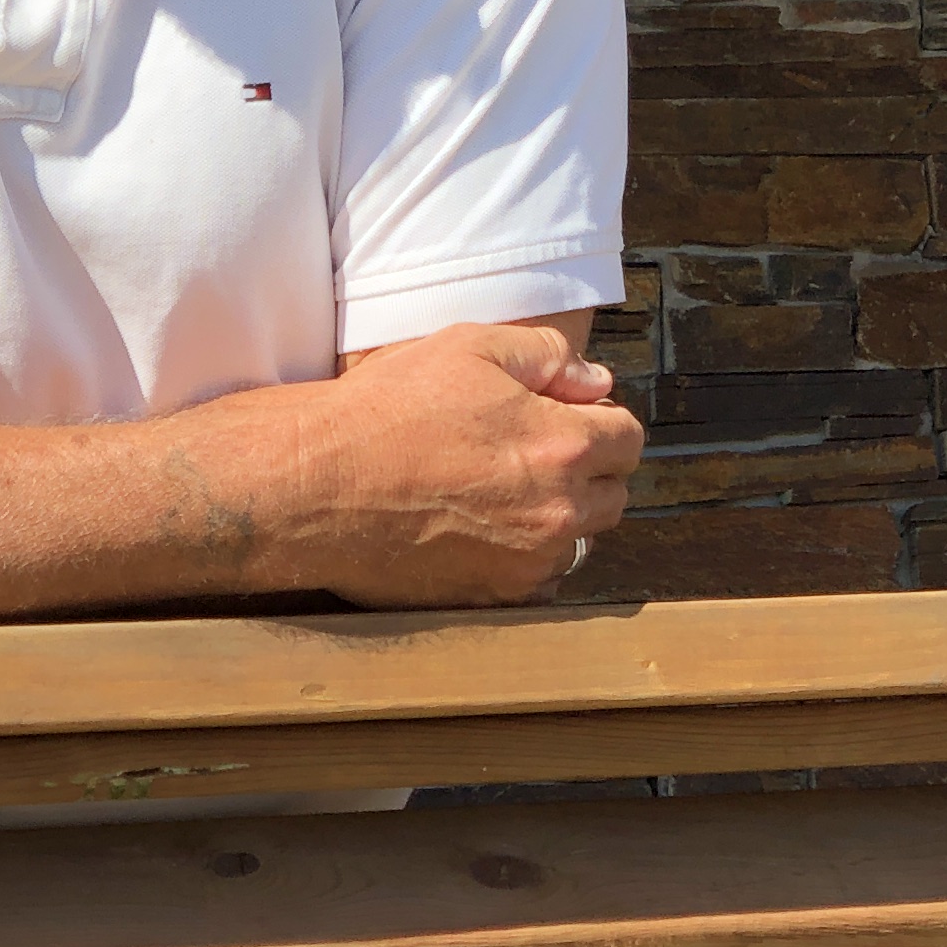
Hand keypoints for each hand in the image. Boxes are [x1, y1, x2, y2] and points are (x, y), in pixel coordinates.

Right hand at [244, 320, 640, 607]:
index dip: (603, 419)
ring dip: (561, 517)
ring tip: (507, 490)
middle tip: (537, 449)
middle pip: (614, 493)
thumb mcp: (469, 348)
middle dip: (589, 468)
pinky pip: (537, 580)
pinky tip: (484, 529)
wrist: (318, 487)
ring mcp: (526, 563)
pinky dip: (526, 557)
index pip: (629, 438)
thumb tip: (595, 380)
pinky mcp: (491, 598)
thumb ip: (546, 357)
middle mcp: (558, 513)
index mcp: (563, 447)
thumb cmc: (387, 412)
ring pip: (579, 540)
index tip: (572, 415)